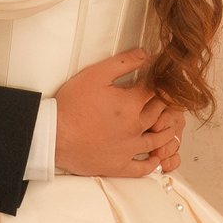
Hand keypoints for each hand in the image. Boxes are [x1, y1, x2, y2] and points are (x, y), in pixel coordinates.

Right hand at [53, 58, 181, 179]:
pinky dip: (152, 163)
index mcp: (131, 104)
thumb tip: (146, 54)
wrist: (54, 136)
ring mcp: (129, 149)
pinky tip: (155, 158)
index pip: (156, 90)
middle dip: (165, 104)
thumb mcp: (96, 74)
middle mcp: (135, 127)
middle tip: (169, 99)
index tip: (162, 79)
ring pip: (157, 140)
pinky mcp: (119, 166)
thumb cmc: (72, 105)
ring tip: (168, 125)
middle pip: (160, 113)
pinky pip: (142, 168)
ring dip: (165, 131)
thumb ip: (123, 63)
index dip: (161, 82)